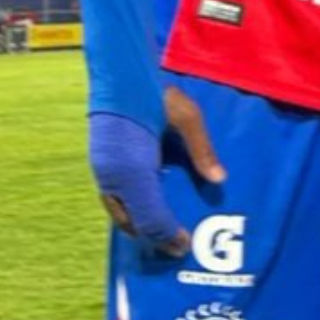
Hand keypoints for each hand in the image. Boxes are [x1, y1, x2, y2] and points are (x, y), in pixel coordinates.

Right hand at [89, 86, 225, 256]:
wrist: (119, 74)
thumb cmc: (155, 94)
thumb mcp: (187, 118)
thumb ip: (202, 150)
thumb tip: (220, 179)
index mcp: (134, 171)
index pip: (152, 217)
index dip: (168, 235)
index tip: (183, 246)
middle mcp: (114, 178)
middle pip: (132, 222)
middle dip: (153, 236)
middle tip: (174, 245)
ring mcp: (102, 171)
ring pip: (118, 213)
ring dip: (139, 225)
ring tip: (160, 231)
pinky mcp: (98, 163)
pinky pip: (113, 199)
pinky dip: (129, 210)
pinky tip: (143, 206)